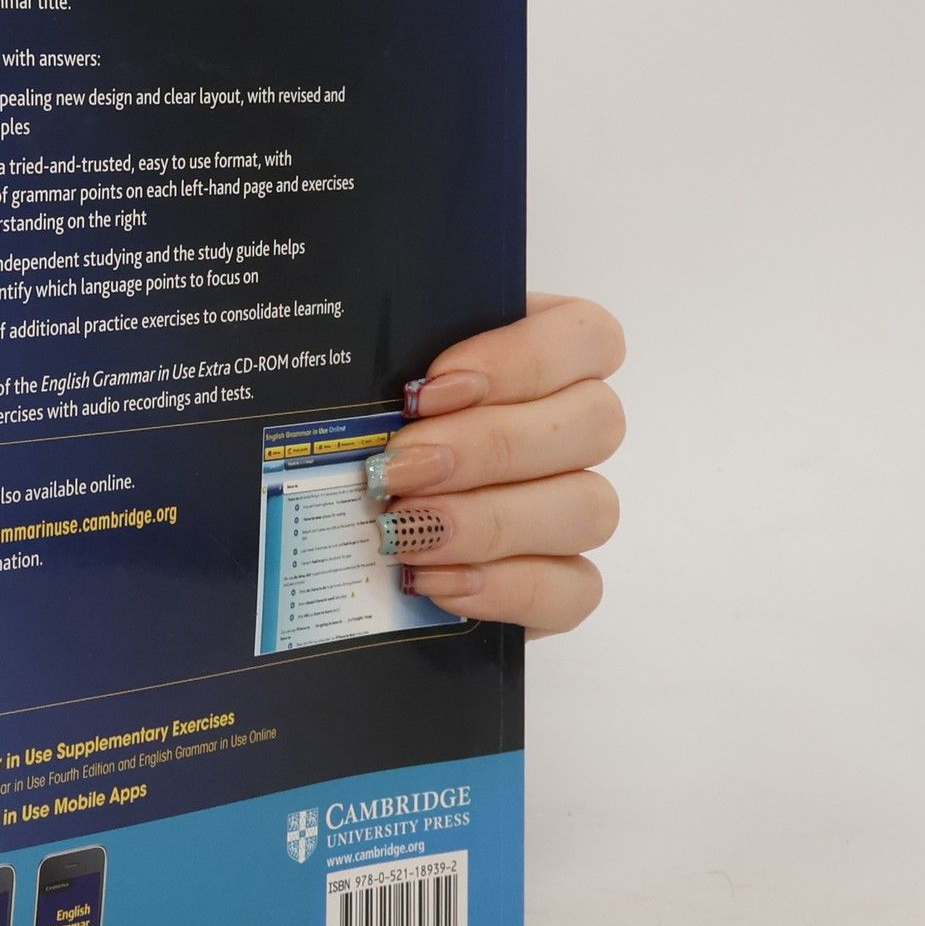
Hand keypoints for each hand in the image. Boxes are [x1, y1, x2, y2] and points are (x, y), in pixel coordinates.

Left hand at [367, 294, 624, 636]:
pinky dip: (504, 587)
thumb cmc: (355, 434)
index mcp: (542, 353)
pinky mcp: (562, 581)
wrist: (330, 535)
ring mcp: (574, 506)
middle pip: (594, 423)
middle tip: (399, 469)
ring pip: (591, 507)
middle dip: (487, 447)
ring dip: (491, 520)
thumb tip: (367, 375)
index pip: (587, 335)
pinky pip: (574, 590)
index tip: (428, 391)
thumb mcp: (362, 381)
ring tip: (404, 531)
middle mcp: (572, 427)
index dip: (521, 360)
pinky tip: (432, 579)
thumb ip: (384, 362)